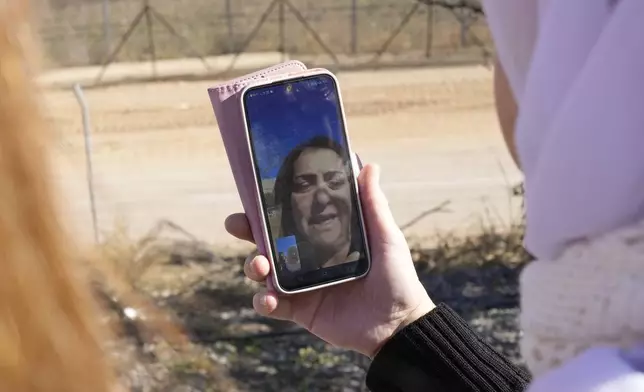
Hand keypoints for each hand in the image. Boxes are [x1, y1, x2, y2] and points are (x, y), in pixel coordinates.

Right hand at [225, 164, 434, 356]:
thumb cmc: (397, 277)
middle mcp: (308, 259)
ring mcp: (301, 285)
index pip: (290, 217)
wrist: (399, 324)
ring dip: (253, 265)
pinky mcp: (300, 310)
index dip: (268, 206)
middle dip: (247, 230)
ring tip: (260, 267)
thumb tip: (369, 164)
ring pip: (263, 272)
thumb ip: (373, 204)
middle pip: (267, 241)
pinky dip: (263, 301)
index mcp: (323, 237)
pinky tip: (269, 299)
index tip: (253, 193)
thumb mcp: (385, 237)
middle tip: (236, 224)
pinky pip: (272, 305)